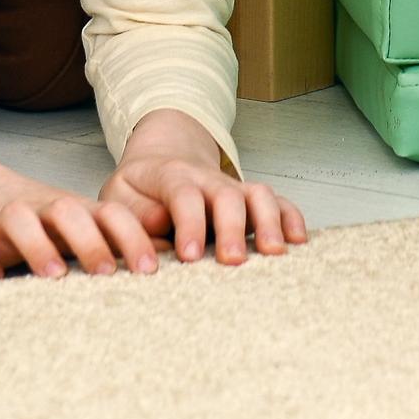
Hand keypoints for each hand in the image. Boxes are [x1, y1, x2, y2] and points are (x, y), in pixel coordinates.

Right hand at [0, 143, 155, 280]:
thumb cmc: (36, 220)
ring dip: (36, 245)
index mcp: (72, 210)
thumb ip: (116, 236)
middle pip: (66, 211)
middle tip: (106, 274)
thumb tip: (169, 247)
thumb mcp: (76, 224)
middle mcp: (38, 209)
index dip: (130, 237)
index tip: (149, 270)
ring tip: (53, 277)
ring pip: (17, 218)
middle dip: (88, 241)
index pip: (107, 214)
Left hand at [101, 110, 308, 265]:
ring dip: (269, 222)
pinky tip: (299, 241)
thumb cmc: (139, 189)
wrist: (163, 158)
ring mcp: (233, 188)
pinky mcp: (250, 200)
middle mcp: (208, 180)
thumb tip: (157, 233)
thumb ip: (133, 215)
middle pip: (227, 195)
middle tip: (233, 260)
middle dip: (232, 227)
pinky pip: (277, 202)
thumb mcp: (119, 196)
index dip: (189, 223)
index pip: (184, 195)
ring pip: (258, 194)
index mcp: (171, 176)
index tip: (188, 255)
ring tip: (275, 254)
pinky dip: (291, 218)